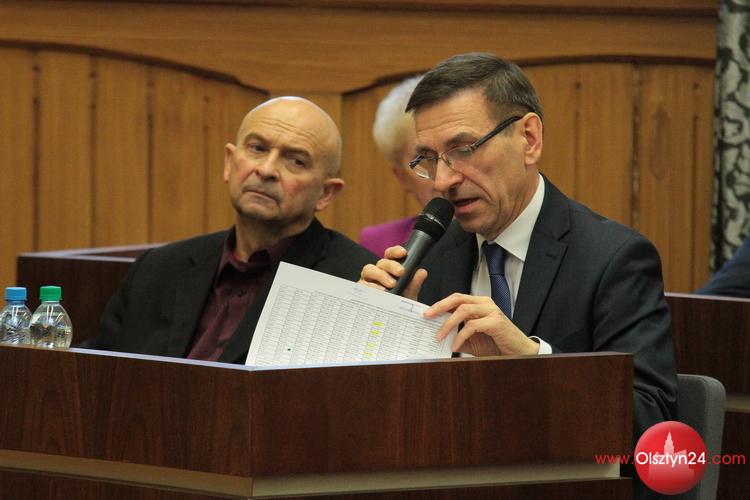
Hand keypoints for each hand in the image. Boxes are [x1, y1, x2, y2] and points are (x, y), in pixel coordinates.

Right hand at [358, 245, 427, 300]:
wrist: (393, 320)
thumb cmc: (400, 303)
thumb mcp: (410, 294)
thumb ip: (415, 283)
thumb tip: (422, 272)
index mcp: (389, 268)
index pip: (390, 255)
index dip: (395, 251)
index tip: (403, 253)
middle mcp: (378, 271)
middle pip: (381, 262)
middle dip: (391, 265)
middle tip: (401, 272)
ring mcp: (368, 279)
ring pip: (369, 269)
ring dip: (381, 275)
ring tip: (392, 285)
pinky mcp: (361, 289)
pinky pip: (362, 284)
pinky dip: (371, 286)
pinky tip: (380, 292)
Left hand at [425, 293, 539, 355]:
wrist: (517, 352)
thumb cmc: (496, 344)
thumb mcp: (472, 340)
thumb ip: (458, 335)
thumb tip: (439, 337)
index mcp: (479, 304)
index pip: (456, 298)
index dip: (440, 304)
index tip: (427, 313)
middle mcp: (485, 303)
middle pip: (458, 299)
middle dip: (440, 307)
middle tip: (427, 316)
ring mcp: (491, 311)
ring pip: (463, 310)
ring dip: (448, 324)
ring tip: (439, 336)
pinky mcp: (496, 322)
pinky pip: (472, 326)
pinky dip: (460, 336)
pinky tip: (455, 345)